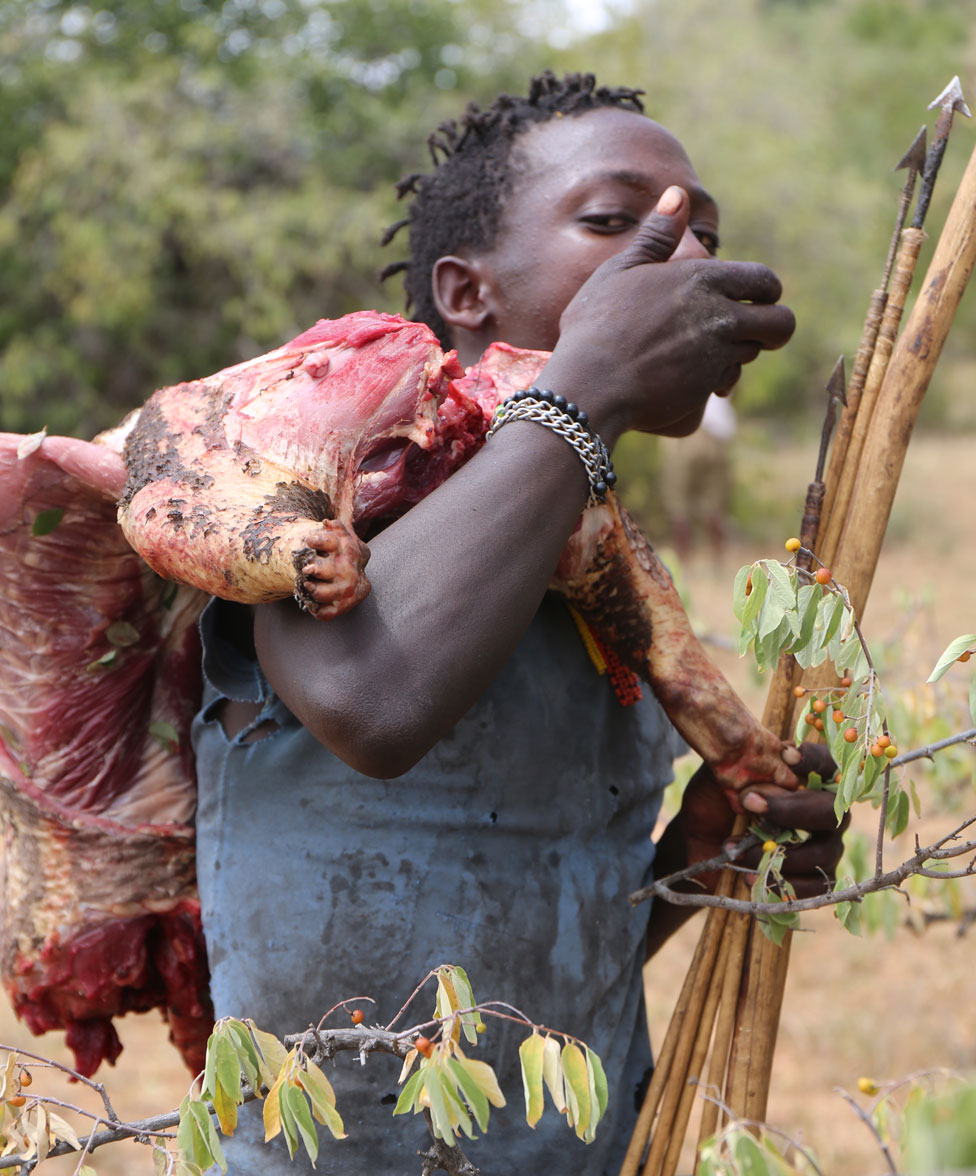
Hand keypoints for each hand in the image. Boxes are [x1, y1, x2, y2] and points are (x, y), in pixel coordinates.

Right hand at [541, 187, 794, 443]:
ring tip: (707, 351)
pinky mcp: (707, 387)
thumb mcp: (620, 271)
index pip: (764, 280)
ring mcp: (717, 354)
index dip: (766, 290)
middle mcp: (718, 314)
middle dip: (772, 326)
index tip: (754, 298)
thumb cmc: (597, 325)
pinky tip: (692, 377)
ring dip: (738, 352)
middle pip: (779, 323)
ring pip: (752, 353)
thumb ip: (656, 236)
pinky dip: (717, 379)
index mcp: (701, 278)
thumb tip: (678, 194)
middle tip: (752, 329)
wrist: (590, 384)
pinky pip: (728, 381)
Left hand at [678, 742, 846, 897]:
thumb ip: (744, 762)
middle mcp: (822, 811)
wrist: (699, 841)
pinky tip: (750, 876)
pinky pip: (817, 886)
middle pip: (831, 811)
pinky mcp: (814, 877)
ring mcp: (824, 845)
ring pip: (823, 852)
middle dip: (792, 809)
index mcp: (805, 778)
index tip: (788, 757)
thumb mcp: (721, 773)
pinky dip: (783, 883)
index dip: (815, 760)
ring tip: (737, 849)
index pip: (828, 764)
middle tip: (750, 803)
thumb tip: (769, 764)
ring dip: (779, 852)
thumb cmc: (714, 799)